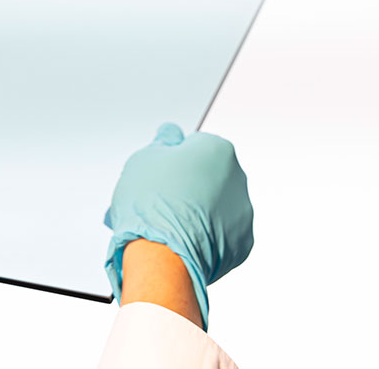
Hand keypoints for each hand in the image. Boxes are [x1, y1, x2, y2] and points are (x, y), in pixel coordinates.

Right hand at [103, 123, 253, 330]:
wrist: (162, 254)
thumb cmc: (150, 203)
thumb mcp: (144, 158)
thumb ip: (162, 141)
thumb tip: (170, 133)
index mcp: (218, 150)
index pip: (193, 146)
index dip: (170, 161)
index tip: (156, 176)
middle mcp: (238, 178)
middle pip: (207, 176)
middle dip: (186, 186)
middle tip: (157, 201)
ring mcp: (244, 213)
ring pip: (214, 206)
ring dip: (196, 211)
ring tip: (168, 226)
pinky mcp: (243, 244)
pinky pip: (221, 234)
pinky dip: (205, 236)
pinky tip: (183, 241)